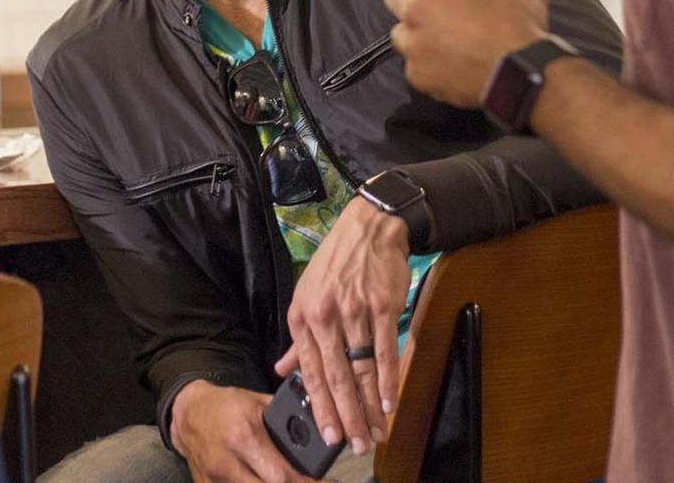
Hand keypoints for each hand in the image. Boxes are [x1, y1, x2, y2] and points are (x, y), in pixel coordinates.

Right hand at [171, 381, 319, 482]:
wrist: (189, 414)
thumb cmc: (228, 406)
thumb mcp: (259, 403)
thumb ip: (286, 421)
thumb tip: (319, 432)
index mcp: (245, 435)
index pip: (282, 475)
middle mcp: (229, 461)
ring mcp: (216, 478)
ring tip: (290, 480)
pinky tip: (263, 479)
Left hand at [272, 198, 407, 456]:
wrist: (367, 227)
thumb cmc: (336, 265)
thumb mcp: (305, 296)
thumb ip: (298, 341)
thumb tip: (283, 371)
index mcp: (303, 317)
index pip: (310, 371)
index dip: (320, 406)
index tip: (328, 435)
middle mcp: (326, 316)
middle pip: (337, 376)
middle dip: (347, 416)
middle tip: (357, 445)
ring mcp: (355, 311)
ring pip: (362, 368)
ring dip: (370, 405)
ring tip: (376, 431)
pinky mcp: (383, 306)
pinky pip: (385, 349)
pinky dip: (388, 378)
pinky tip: (390, 401)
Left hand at [380, 0, 552, 106]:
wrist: (519, 75)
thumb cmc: (515, 27)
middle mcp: (414, 13)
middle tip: (428, 6)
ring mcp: (413, 48)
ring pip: (400, 35)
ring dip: (414, 34)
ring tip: (438, 39)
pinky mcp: (418, 77)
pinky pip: (414, 67)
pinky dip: (427, 66)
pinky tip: (448, 66)